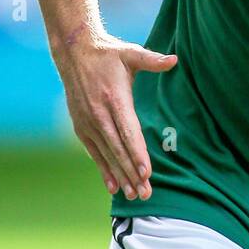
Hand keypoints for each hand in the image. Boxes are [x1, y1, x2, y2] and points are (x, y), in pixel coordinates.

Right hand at [55, 30, 177, 197]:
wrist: (74, 53)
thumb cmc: (108, 54)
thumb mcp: (131, 53)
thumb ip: (152, 60)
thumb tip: (174, 60)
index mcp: (114, 98)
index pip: (128, 131)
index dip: (137, 153)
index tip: (146, 172)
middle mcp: (99, 114)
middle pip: (118, 149)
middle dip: (132, 173)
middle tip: (145, 193)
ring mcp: (88, 123)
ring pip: (107, 155)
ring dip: (120, 176)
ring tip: (134, 195)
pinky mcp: (81, 127)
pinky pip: (94, 153)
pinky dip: (104, 170)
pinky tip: (114, 186)